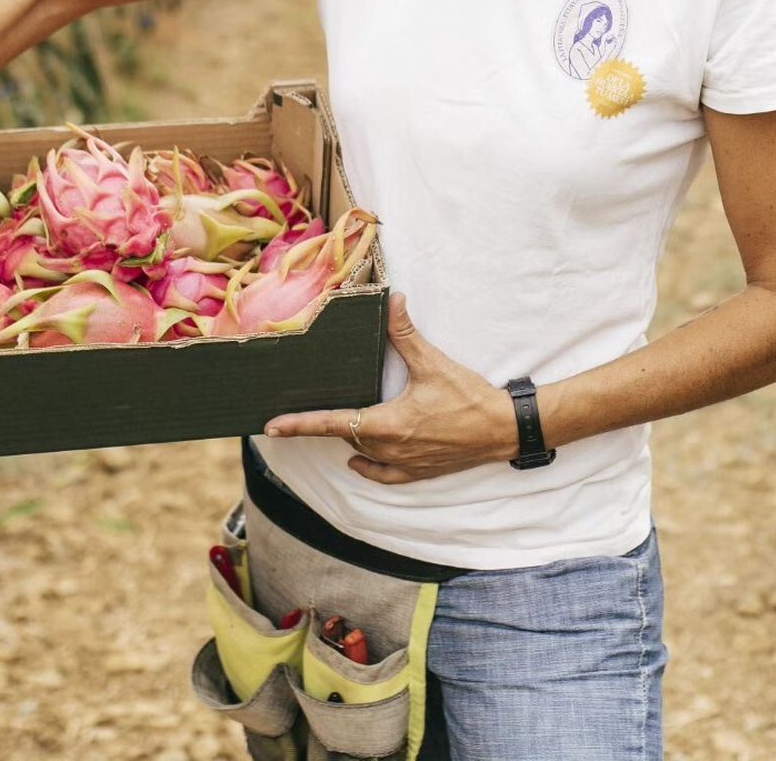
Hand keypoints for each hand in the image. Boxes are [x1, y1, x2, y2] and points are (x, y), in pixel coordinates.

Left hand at [262, 292, 519, 483]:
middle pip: (346, 435)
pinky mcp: (419, 472)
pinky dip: (368, 466)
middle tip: (305, 409)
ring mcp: (405, 463)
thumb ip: (406, 333)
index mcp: (388, 423)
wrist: (503, 429)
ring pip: (362, 452)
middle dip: (325, 423)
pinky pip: (383, 475)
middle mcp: (390, 448)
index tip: (272, 427)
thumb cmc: (469, 397)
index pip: (333, 423)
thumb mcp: (434, 362)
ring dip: (349, 437)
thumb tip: (393, 301)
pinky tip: (359, 458)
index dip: (300, 425)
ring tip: (335, 423)